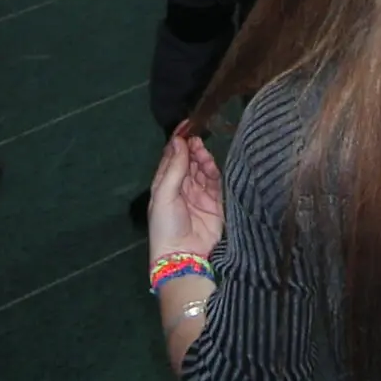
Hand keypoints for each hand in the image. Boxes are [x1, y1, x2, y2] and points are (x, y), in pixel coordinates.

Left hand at [148, 129, 225, 261]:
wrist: (184, 255)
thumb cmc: (166, 225)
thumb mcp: (164, 195)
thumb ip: (174, 168)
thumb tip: (179, 141)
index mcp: (165, 185)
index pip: (172, 158)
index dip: (179, 142)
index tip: (186, 125)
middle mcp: (182, 187)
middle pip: (189, 161)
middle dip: (193, 148)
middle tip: (197, 138)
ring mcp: (199, 194)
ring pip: (203, 169)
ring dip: (202, 158)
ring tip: (203, 150)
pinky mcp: (215, 202)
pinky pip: (216, 181)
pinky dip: (214, 170)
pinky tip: (211, 163)